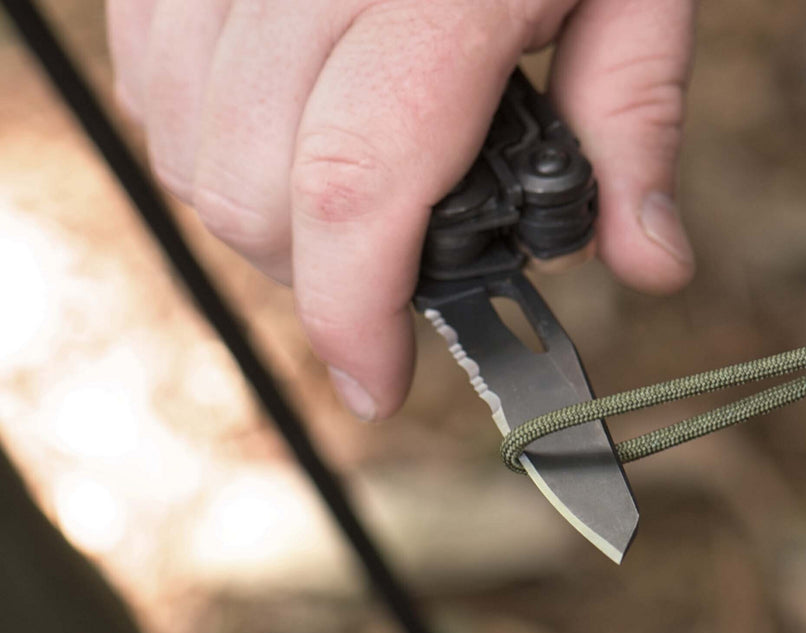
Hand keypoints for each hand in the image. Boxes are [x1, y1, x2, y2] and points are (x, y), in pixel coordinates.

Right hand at [107, 0, 695, 418]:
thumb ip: (636, 123)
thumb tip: (650, 263)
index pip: (355, 188)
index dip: (351, 316)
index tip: (377, 383)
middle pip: (252, 187)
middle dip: (315, 276)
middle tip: (388, 275)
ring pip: (185, 142)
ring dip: (257, 212)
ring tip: (344, 199)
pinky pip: (153, 72)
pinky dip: (205, 133)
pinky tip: (281, 126)